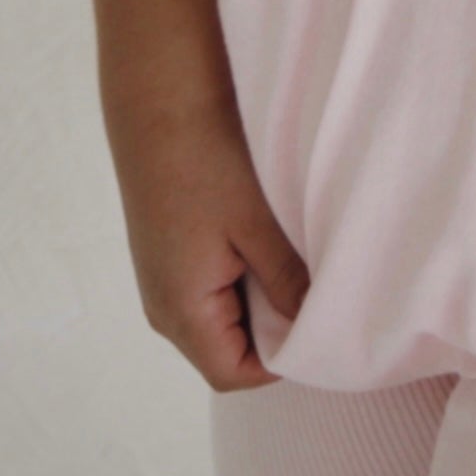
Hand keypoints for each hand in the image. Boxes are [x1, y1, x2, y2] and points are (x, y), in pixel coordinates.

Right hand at [106, 84, 311, 391]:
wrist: (156, 101)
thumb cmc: (204, 161)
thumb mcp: (258, 226)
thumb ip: (287, 284)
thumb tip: (315, 329)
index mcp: (181, 313)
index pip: (235, 375)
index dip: (282, 361)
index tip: (320, 325)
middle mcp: (163, 308)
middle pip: (227, 351)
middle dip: (274, 330)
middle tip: (312, 289)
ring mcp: (161, 281)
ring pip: (221, 319)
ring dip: (259, 300)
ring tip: (288, 260)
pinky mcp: (165, 256)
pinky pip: (208, 290)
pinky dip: (241, 278)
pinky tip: (262, 240)